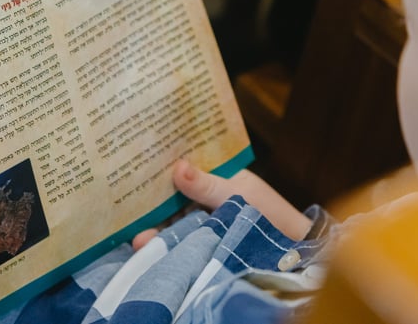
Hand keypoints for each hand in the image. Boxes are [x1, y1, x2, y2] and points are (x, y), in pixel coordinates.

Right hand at [131, 159, 311, 248]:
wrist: (293, 251)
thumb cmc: (269, 214)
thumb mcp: (236, 192)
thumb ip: (206, 184)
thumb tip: (177, 167)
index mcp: (215, 176)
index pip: (181, 169)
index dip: (158, 169)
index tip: (133, 170)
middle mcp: (205, 198)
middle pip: (171, 199)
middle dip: (149, 205)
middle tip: (125, 212)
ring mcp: (204, 223)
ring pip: (174, 223)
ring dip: (156, 230)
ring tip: (138, 240)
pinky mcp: (205, 245)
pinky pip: (182, 242)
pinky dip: (167, 245)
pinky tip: (150, 248)